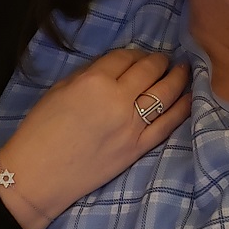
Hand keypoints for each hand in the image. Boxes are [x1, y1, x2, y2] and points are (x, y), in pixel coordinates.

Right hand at [0, 49, 189, 228]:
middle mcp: (118, 99)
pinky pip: (167, 124)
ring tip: (183, 70)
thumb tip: (115, 64)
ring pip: (164, 93)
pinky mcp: (138, 147)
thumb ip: (89, 72)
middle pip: (149, 70)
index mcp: (95, 81)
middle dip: (159, 61)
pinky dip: (182, 108)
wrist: (38, 175)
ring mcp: (132, 125)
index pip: (125, 57)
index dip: (134, 52)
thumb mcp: (60, 89)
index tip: (139, 54)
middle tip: (164, 59)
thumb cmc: (41, 129)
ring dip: (177, 77)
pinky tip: (190, 97)